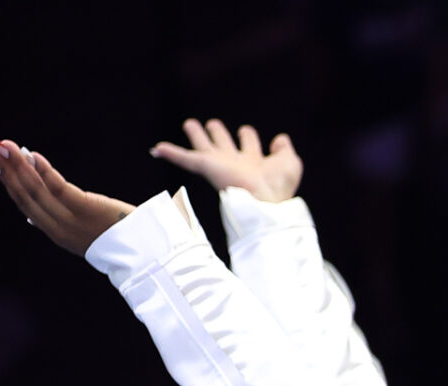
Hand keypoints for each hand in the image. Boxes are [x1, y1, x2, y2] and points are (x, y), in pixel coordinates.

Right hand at [0, 136, 134, 253]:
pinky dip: (44, 170)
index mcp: (56, 233)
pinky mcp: (86, 210)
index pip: (24, 204)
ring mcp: (71, 221)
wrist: (148, 252)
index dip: (7, 181)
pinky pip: (59, 187)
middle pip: (24, 195)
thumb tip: (31, 217)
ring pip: (37, 190)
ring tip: (5, 145)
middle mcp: (58, 229)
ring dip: (18, 165)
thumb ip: (58, 223)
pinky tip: (33, 155)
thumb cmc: (119, 239)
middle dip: (6, 169)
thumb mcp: (82, 235)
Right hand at [151, 117, 302, 201]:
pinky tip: (157, 148)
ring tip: (190, 124)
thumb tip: (280, 138)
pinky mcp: (206, 167)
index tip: (246, 132)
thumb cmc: (279, 186)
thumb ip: (285, 149)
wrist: (265, 200)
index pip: (248, 143)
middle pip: (223, 143)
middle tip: (212, 124)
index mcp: (254, 162)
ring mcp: (220, 165)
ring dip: (197, 135)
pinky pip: (185, 159)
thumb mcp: (290, 163)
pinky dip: (171, 153)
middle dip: (218, 133)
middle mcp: (235, 163)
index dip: (248, 136)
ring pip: (204, 146)